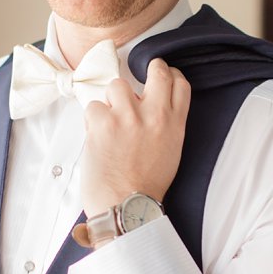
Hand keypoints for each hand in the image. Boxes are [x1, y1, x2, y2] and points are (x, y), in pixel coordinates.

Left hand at [81, 58, 189, 215]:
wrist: (126, 205)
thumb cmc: (147, 184)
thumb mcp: (171, 151)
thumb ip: (166, 125)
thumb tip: (152, 108)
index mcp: (174, 124)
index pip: (179, 83)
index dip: (169, 75)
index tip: (161, 76)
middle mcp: (154, 115)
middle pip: (157, 71)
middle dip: (148, 69)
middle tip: (138, 80)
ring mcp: (128, 116)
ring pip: (117, 85)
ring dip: (111, 101)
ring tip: (111, 122)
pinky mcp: (103, 122)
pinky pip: (94, 106)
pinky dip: (93, 120)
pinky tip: (98, 138)